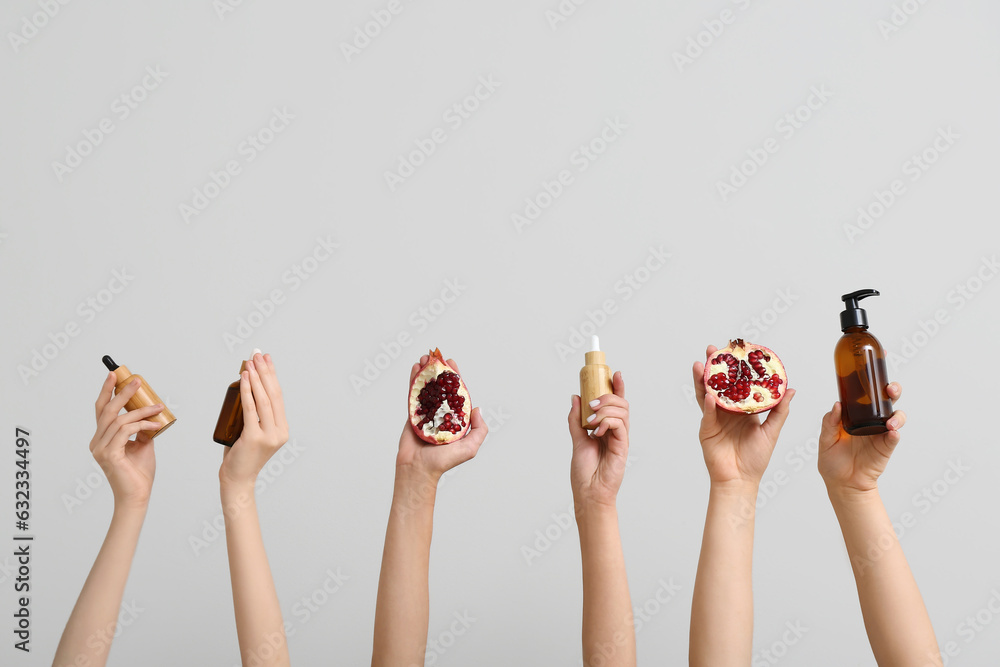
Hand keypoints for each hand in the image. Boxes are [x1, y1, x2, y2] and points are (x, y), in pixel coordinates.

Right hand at [90, 373, 163, 508]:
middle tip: (137, 380)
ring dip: (141, 410)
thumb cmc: (138, 473)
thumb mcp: (142, 445)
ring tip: (158, 406)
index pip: (102, 410)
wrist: (138, 495)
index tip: (115, 375)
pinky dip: (141, 424)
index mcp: (102, 439)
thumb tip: (149, 414)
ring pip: (119, 419)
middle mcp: (97, 442)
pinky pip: (126, 431)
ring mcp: (101, 448)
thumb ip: (141, 430)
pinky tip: (154, 424)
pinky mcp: (109, 454)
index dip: (107, 391)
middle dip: (122, 392)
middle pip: (107, 410)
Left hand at [219, 352, 289, 488]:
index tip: (266, 359)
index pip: (278, 396)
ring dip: (256, 378)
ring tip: (250, 363)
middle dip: (265, 371)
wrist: (237, 479)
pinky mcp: (255, 438)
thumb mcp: (251, 431)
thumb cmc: (240, 455)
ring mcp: (270, 436)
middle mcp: (280, 431)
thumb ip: (253, 415)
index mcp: (282, 429)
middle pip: (273, 394)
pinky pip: (251, 409)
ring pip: (264, 400)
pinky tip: (243, 378)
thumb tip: (245, 387)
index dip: (272, 375)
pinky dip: (247, 391)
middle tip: (258, 354)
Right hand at [395, 354, 487, 481]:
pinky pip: (413, 395)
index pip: (456, 393)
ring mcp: (426, 413)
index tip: (452, 364)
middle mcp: (441, 414)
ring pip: (426, 388)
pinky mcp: (412, 415)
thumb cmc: (444, 462)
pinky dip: (413, 381)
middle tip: (437, 356)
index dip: (455, 378)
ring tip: (425, 358)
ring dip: (426, 372)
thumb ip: (479, 430)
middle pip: (440, 387)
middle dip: (439, 371)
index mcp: (455, 419)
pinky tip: (414, 369)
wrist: (418, 470)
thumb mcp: (470, 447)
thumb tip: (477, 409)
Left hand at [568, 371, 628, 507]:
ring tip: (590, 420)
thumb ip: (576, 419)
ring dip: (605, 409)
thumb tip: (575, 397)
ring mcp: (620, 438)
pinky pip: (620, 424)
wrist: (588, 492)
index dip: (617, 387)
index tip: (614, 373)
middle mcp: (615, 431)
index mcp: (606, 427)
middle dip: (608, 395)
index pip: (615, 403)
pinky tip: (597, 431)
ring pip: (622, 411)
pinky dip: (608, 422)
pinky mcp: (622, 446)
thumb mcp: (576, 439)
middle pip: (621, 403)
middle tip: (591, 403)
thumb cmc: (584, 471)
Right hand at [692, 345, 794, 485]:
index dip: (735, 368)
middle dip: (714, 366)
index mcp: (742, 409)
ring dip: (703, 379)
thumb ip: (780, 410)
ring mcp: (714, 419)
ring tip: (701, 364)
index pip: (736, 383)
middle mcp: (726, 411)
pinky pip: (707, 414)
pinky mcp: (707, 429)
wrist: (741, 480)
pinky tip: (710, 395)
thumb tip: (791, 389)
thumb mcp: (772, 431)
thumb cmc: (756, 459)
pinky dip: (708, 404)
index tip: (736, 351)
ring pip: (707, 394)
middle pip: (718, 384)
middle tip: (713, 349)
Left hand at [818, 382, 904, 496]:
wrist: (842, 483)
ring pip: (896, 416)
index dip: (872, 377)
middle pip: (887, 399)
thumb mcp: (825, 439)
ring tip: (890, 421)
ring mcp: (880, 432)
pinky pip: (894, 437)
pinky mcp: (886, 446)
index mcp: (855, 414)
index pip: (865, 392)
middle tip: (889, 389)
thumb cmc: (832, 460)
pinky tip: (892, 431)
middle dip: (892, 390)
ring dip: (897, 415)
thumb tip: (837, 405)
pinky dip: (895, 432)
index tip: (874, 362)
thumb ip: (829, 423)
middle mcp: (870, 419)